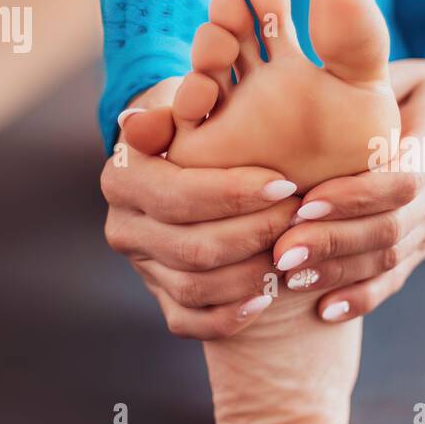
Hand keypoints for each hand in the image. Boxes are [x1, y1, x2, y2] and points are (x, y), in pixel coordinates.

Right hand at [101, 78, 300, 339]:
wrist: (205, 168)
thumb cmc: (213, 128)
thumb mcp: (201, 105)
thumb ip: (188, 101)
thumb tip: (148, 120)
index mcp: (124, 176)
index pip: (177, 194)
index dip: (233, 193)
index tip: (286, 184)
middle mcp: (124, 226)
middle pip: (191, 246)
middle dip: (253, 234)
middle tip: (300, 219)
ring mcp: (142, 268)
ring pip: (195, 286)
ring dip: (251, 274)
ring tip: (295, 254)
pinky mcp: (161, 300)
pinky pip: (191, 321)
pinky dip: (230, 315)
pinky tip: (267, 298)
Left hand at [268, 58, 424, 321]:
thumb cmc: (421, 87)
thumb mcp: (402, 72)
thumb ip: (363, 76)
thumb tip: (309, 59)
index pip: (401, 178)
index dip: (355, 195)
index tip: (306, 199)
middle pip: (391, 226)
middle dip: (334, 242)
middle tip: (280, 251)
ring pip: (391, 256)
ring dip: (339, 271)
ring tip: (289, 277)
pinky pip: (398, 277)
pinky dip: (363, 297)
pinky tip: (324, 312)